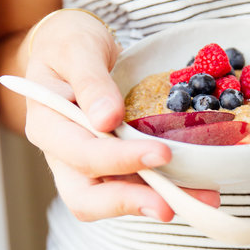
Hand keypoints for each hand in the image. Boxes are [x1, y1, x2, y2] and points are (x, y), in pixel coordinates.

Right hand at [23, 10, 218, 221]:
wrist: (74, 49)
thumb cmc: (70, 44)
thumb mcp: (78, 47)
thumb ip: (90, 81)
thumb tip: (106, 120)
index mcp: (47, 126)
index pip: (81, 155)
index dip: (120, 159)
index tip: (161, 154)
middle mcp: (64, 156)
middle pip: (87, 198)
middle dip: (130, 203)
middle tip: (170, 205)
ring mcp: (89, 166)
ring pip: (117, 199)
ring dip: (159, 202)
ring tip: (201, 200)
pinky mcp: (114, 167)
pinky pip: (138, 186)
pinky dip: (168, 190)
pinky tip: (199, 188)